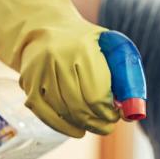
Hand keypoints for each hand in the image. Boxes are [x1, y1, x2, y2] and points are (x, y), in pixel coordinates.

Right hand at [0, 0, 122, 136]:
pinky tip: (76, 131)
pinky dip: (62, 127)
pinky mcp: (27, 82)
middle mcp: (57, 58)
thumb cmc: (85, 40)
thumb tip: (132, 110)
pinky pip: (44, 114)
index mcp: (82, 48)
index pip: (96, 94)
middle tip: (107, 127)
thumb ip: (125, 73)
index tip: (116, 116)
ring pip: (63, 111)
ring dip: (82, 125)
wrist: (44, 27)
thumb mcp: (110, 44)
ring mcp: (39, 71)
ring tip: (94, 127)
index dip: (108, 112)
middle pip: (79, 106)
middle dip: (97, 122)